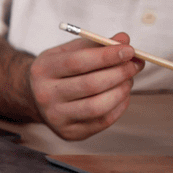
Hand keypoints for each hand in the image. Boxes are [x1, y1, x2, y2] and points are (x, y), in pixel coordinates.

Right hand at [29, 32, 143, 139]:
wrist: (37, 98)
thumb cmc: (59, 70)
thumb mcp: (70, 52)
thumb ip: (97, 45)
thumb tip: (124, 39)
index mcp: (42, 70)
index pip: (77, 62)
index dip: (107, 56)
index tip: (129, 50)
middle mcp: (45, 95)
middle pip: (90, 85)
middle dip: (120, 73)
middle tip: (135, 65)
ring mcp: (56, 117)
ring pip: (98, 106)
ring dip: (122, 91)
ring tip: (128, 80)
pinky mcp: (69, 133)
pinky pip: (103, 121)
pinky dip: (120, 106)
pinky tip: (121, 95)